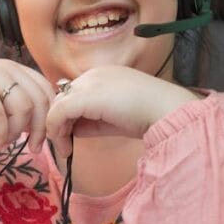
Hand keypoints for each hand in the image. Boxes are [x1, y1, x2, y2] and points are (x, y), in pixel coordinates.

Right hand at [0, 59, 55, 150]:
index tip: (48, 139)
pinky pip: (0, 116)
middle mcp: (6, 68)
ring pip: (24, 108)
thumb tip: (44, 128)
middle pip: (40, 99)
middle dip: (41, 129)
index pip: (46, 89)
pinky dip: (1, 135)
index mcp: (14, 68)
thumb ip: (21, 111)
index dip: (51, 116)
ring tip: (6, 142)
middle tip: (35, 148)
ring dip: (18, 132)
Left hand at [45, 66, 199, 159]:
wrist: (167, 110)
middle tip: (64, 146)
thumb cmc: (149, 116)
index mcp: (103, 76)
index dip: (68, 117)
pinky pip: (59, 112)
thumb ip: (92, 122)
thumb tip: (72, 130)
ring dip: (56, 129)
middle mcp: (93, 74)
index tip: (71, 138)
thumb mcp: (115, 118)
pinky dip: (56, 130)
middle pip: (63, 98)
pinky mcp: (86, 96)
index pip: (74, 95)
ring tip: (65, 149)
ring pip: (58, 104)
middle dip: (59, 123)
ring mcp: (89, 82)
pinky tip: (66, 147)